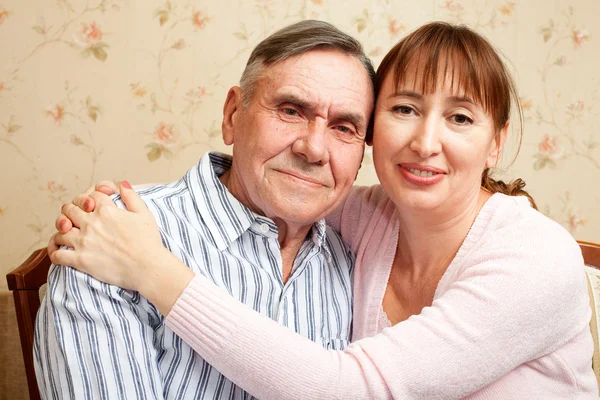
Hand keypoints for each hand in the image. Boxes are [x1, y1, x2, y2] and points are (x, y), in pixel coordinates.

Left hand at [48, 181, 166, 290]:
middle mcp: (92, 223)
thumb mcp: (144, 214)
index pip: (90, 196)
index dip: (91, 197)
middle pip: (70, 209)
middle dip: (71, 210)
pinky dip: (54, 253)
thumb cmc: (149, 242)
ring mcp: (84, 242)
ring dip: (62, 230)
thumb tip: (122, 184)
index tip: (93, 204)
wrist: (148, 267)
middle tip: (75, 217)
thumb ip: (132, 197)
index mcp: (107, 210)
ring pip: (60, 230)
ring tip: (66, 234)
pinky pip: (57, 255)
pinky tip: (59, 252)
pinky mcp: (80, 260)